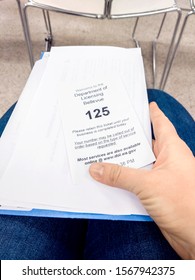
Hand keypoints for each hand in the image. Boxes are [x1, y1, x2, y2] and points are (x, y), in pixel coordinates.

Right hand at [89, 102, 194, 258]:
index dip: (150, 113)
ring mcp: (161, 177)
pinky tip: (109, 181)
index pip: (160, 124)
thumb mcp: (148, 184)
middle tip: (107, 132)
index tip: (139, 105)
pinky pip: (136, 182)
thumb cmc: (185, 204)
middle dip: (127, 139)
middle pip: (144, 144)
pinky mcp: (156, 193)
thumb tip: (97, 168)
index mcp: (172, 149)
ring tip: (102, 156)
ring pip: (138, 165)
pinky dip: (124, 181)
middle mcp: (167, 161)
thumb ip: (121, 175)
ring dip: (122, 163)